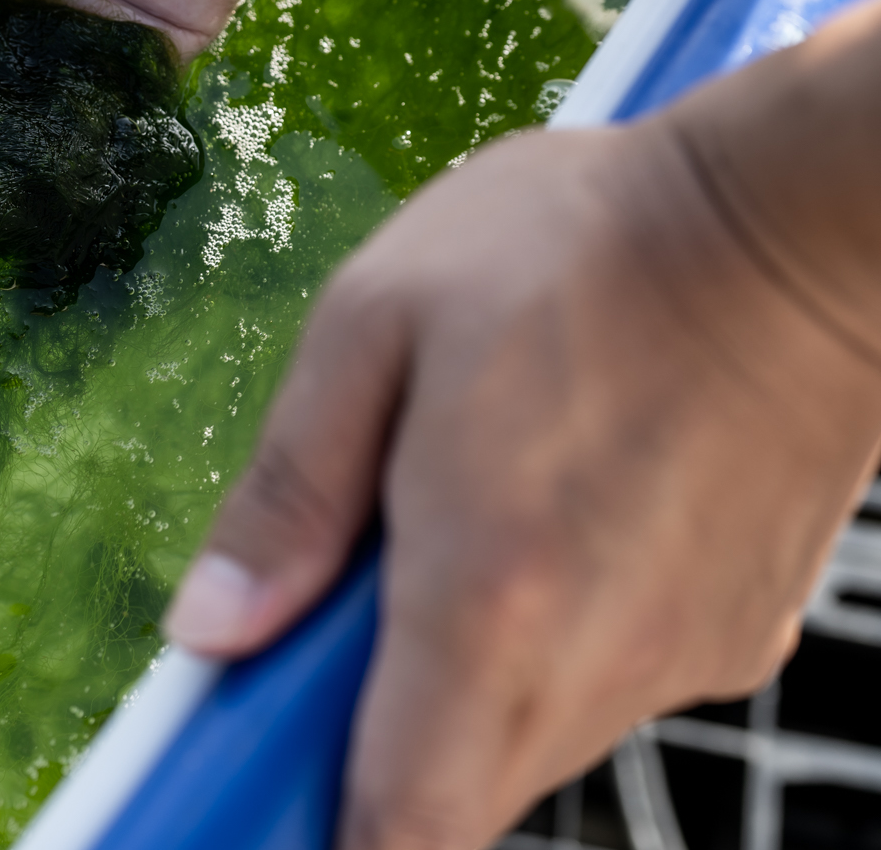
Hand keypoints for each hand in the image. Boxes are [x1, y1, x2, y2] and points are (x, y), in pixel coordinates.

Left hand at [162, 113, 880, 849]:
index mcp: (485, 591)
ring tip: (458, 525)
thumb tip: (211, 629)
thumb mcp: (376, 325)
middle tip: (340, 607)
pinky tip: (553, 518)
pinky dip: (555, 644)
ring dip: (466, 682)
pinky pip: (613, 685)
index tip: (260, 776)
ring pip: (535, 742)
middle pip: (457, 793)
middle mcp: (598, 657)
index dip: (322, 829)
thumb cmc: (578, 244)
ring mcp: (686, 656)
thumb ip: (288, 492)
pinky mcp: (744, 637)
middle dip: (378, 734)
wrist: (799, 219)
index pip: (401, 824)